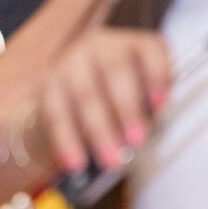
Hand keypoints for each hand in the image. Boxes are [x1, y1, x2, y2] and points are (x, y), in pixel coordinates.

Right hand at [33, 28, 169, 173]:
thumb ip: (149, 106)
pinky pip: (56, 114)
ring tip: (111, 161)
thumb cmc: (117, 102)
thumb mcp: (141, 99)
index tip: (161, 103)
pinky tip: (76, 163)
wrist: (70, 104)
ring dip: (99, 131)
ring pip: (84, 95)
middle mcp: (99, 46)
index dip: (157, 74)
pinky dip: (67, 141)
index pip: (149, 49)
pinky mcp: (46, 85)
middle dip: (127, 108)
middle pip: (114, 71)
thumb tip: (149, 122)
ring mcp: (70, 63)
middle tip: (137, 141)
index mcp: (131, 45)